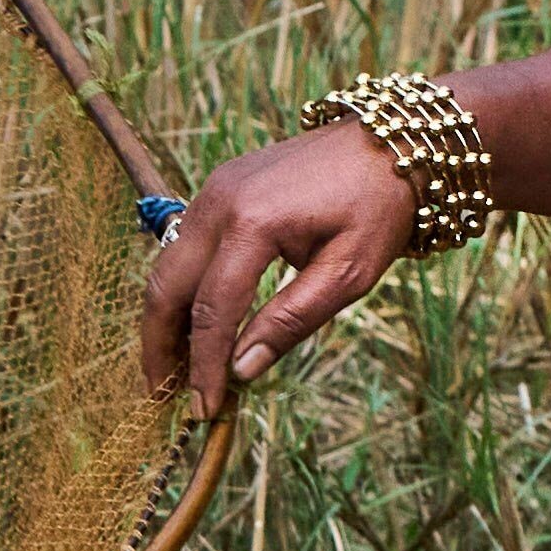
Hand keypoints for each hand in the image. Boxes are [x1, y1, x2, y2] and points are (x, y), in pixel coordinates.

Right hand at [136, 122, 412, 403]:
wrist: (389, 142)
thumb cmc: (379, 208)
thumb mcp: (349, 274)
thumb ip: (292, 320)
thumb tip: (242, 371)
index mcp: (255, 222)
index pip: (213, 309)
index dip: (204, 365)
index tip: (204, 408)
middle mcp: (220, 202)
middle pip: (168, 286)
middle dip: (160, 346)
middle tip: (162, 395)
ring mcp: (213, 189)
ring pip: (167, 267)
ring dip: (165, 320)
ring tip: (173, 368)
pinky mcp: (218, 188)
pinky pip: (185, 247)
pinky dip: (183, 290)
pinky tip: (194, 324)